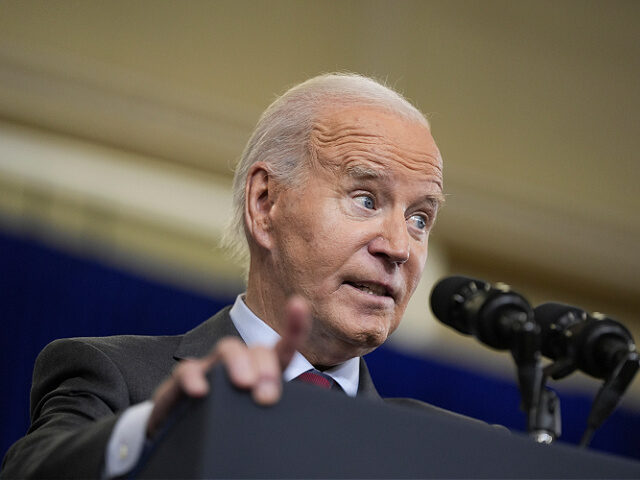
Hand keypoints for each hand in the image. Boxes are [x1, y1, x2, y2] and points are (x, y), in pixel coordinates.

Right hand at [146, 296, 309, 437]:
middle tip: (267, 396)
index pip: (282, 350)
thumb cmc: (225, 428)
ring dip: (238, 361)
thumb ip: (268, 416)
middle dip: (266, 367)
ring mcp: (210, 373)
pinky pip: (187, 372)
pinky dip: (194, 377)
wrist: (182, 439)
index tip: (298, 304)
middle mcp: (237, 369)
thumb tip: (288, 435)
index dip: (293, 327)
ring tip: (245, 384)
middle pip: (257, 350)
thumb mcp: (252, 422)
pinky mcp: (182, 386)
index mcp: (261, 378)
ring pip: (227, 350)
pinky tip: (201, 390)